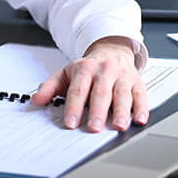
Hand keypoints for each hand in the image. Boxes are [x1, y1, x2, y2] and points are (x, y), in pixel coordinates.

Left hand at [31, 36, 147, 132]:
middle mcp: (104, 72)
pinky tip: (139, 119)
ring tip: (118, 126)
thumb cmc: (89, 67)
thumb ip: (50, 87)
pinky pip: (141, 95)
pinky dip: (141, 108)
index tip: (71, 122)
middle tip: (93, 127)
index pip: (78, 90)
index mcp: (85, 69)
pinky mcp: (137, 83)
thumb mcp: (66, 73)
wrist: (112, 50)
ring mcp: (122, 77)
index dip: (74, 107)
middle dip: (98, 111)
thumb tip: (36, 99)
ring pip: (122, 94)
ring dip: (121, 111)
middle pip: (101, 93)